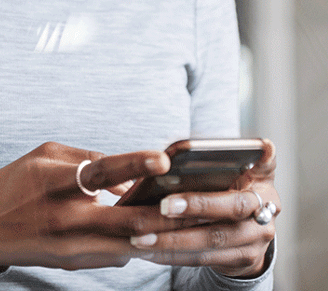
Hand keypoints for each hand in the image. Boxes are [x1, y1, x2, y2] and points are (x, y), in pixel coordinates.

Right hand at [0, 142, 194, 271]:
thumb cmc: (15, 184)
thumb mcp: (44, 156)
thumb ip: (86, 159)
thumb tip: (129, 171)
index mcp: (55, 181)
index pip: (100, 170)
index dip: (134, 164)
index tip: (164, 158)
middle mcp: (65, 216)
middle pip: (128, 219)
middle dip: (167, 212)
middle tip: (196, 200)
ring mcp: (71, 245)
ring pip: (130, 242)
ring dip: (159, 231)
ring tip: (188, 218)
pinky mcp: (75, 263)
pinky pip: (116, 253)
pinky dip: (136, 242)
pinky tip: (154, 232)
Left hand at [129, 138, 278, 277]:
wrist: (251, 234)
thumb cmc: (234, 190)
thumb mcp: (244, 171)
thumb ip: (241, 156)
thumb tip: (261, 145)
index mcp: (263, 186)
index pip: (264, 171)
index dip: (252, 162)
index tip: (231, 159)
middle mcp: (265, 215)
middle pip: (232, 209)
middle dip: (197, 206)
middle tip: (163, 205)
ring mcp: (255, 242)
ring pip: (212, 240)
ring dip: (174, 240)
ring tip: (141, 236)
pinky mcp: (240, 262)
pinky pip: (202, 259)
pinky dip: (172, 255)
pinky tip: (147, 251)